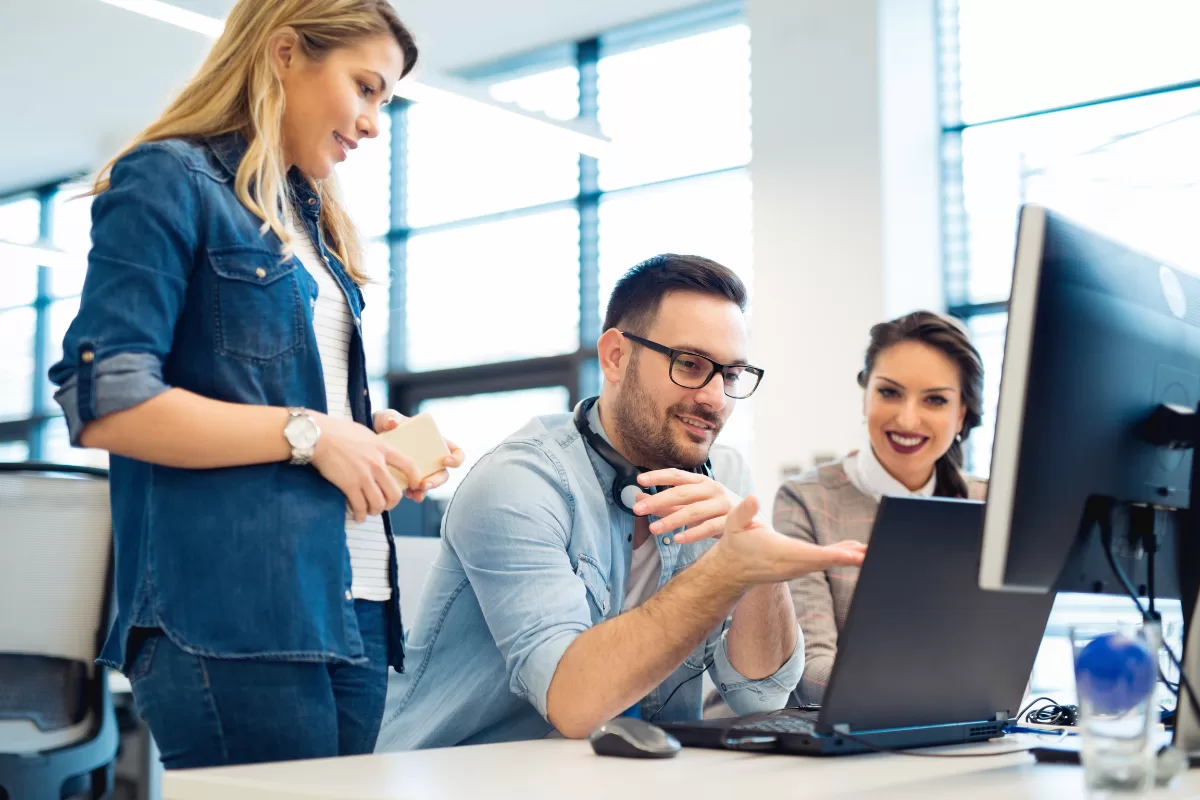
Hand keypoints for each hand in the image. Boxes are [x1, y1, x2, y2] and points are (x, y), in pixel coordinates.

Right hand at [310, 413, 419, 521]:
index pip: (409, 465)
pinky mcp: (350, 485)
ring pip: (379, 504)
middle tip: (385, 504)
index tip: (415, 485)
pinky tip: (357, 515)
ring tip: (370, 510)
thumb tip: (380, 453)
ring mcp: (364, 476)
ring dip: (375, 511)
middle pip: (395, 493)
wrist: (318, 436)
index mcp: (383, 448)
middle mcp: (377, 464)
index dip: (415, 478)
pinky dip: (360, 515)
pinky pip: (360, 507)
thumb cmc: (338, 431)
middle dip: (392, 503)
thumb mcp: (365, 433)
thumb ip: (376, 445)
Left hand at [372, 410, 465, 502]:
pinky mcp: (409, 479)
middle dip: (437, 481)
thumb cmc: (384, 425)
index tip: (445, 460)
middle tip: (425, 484)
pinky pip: (416, 490)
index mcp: (434, 442)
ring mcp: (421, 471)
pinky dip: (414, 494)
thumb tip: (393, 422)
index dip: (456, 458)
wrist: (369, 440)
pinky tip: (407, 494)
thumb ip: (389, 418)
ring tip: (415, 494)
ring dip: (425, 490)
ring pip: (431, 484)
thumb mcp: (386, 418)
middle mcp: (431, 458)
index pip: (455, 451)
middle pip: (443, 473)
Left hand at [631, 469, 742, 543]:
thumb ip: (667, 504)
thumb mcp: (692, 506)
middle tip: (638, 509)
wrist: (753, 525)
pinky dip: (693, 533)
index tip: (639, 480)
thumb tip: (638, 500)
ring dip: (672, 520)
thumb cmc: (717, 513)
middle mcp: (713, 489)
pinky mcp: (731, 521)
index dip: (658, 476)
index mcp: (702, 482)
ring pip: (694, 510)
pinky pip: (709, 527)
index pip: (677, 475)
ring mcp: (723, 504)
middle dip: (658, 500)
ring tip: (653, 529)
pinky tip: (677, 539)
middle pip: (682, 493)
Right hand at [707, 496, 866, 589]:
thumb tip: (752, 498)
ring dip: (849, 557)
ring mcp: (797, 568)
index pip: (812, 555)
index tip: (855, 555)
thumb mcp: (734, 524)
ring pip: (828, 561)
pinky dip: (840, 555)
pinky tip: (855, 551)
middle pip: (826, 561)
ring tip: (870, 551)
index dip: (835, 555)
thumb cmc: (735, 543)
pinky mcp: (799, 566)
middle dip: (850, 558)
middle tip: (873, 554)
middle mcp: (793, 565)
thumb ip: (744, 512)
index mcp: (781, 554)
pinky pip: (823, 561)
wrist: (732, 569)